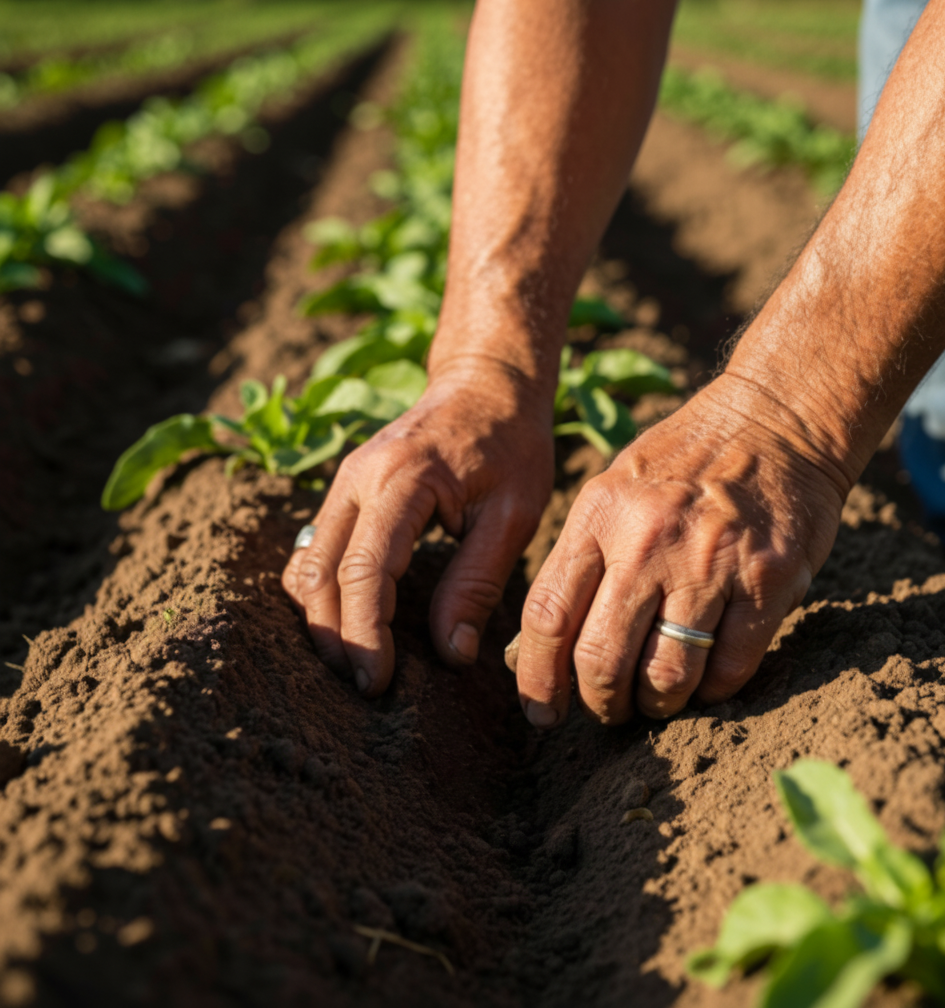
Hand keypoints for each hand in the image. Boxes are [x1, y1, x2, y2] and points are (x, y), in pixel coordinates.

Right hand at [282, 358, 553, 694]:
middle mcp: (358, 478)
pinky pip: (314, 549)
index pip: (366, 570)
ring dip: (321, 619)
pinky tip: (349, 622)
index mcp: (403, 479)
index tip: (378, 681)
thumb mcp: (514, 514)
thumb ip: (477, 582)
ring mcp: (344, 481)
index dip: (366, 634)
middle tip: (367, 684)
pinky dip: (321, 592)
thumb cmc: (511, 445)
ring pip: (305, 564)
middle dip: (336, 637)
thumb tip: (451, 654)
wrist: (487, 384)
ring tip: (357, 661)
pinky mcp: (344, 490)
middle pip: (319, 574)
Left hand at [513, 372, 851, 726]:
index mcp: (599, 514)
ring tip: (659, 698)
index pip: (548, 616)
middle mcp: (648, 540)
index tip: (543, 711)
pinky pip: (730, 667)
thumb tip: (537, 645)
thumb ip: (581, 559)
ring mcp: (710, 562)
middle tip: (609, 710)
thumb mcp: (614, 490)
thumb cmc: (684, 462)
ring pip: (667, 675)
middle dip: (601, 703)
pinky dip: (714, 689)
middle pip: (602, 659)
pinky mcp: (768, 580)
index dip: (538, 678)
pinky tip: (708, 678)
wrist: (776, 419)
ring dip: (658, 703)